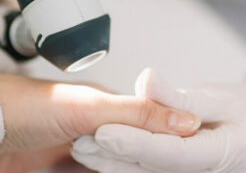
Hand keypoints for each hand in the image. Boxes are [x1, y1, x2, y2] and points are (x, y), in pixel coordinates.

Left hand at [0, 73, 199, 170]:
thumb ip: (138, 113)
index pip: (152, 125)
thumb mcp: (92, 107)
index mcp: (111, 105)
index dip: (170, 141)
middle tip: (168, 166)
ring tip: (145, 169)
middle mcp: (101, 125)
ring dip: (127, 169)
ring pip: (116, 164)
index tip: (187, 156)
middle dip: (150, 160)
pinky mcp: (66, 166)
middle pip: (136, 148)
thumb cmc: (30, 107)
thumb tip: (185, 118)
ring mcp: (83, 147)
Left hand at [72, 69, 245, 172]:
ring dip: (118, 164)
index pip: (175, 152)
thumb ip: (185, 97)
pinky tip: (109, 156)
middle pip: (158, 168)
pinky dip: (133, 164)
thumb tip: (146, 80)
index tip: (103, 131)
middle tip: (79, 142)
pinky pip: (162, 172)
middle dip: (116, 158)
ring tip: (84, 149)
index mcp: (227, 152)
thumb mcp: (228, 98)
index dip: (138, 143)